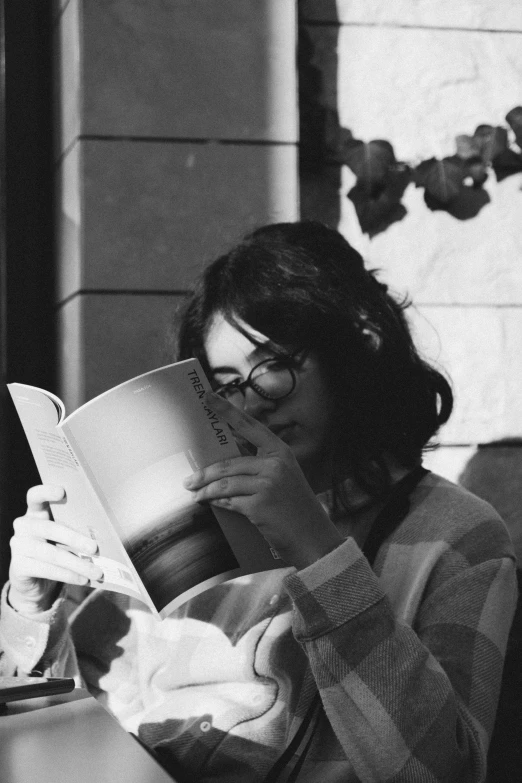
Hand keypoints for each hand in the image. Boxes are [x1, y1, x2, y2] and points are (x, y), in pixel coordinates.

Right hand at [8, 485, 102, 615]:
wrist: (36, 583)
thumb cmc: (57, 552)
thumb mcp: (64, 539)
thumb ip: (75, 530)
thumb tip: (101, 536)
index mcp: (35, 513)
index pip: (35, 496)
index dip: (46, 492)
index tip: (62, 491)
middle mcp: (23, 526)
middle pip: (50, 528)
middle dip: (75, 538)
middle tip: (95, 548)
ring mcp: (18, 546)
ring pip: (52, 554)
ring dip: (77, 564)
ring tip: (96, 571)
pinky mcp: (18, 566)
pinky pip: (46, 570)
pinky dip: (68, 575)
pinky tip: (83, 579)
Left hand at [183, 393, 343, 569]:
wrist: (312, 537)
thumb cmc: (294, 508)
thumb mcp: (283, 477)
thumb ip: (260, 465)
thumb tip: (224, 462)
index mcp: (280, 451)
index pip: (249, 425)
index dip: (226, 410)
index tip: (207, 397)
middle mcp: (275, 464)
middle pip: (228, 463)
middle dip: (204, 473)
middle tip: (189, 480)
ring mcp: (268, 483)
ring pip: (224, 483)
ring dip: (205, 490)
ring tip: (195, 494)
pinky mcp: (260, 504)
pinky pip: (228, 501)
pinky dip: (217, 503)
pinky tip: (211, 504)